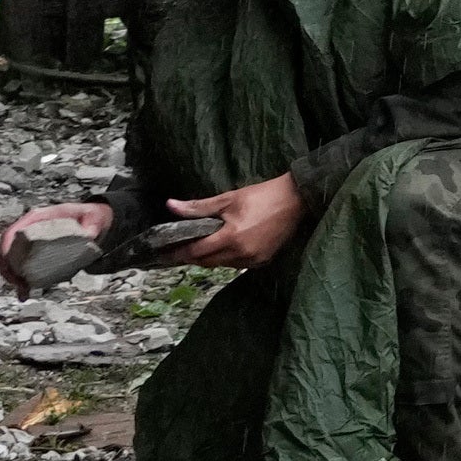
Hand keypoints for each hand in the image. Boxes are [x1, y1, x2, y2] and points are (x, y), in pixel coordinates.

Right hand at [0, 201, 112, 289]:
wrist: (92, 223)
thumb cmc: (87, 217)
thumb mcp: (92, 217)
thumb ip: (91, 224)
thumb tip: (89, 234)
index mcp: (38, 219)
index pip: (13, 231)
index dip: (5, 247)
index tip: (7, 261)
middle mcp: (30, 230)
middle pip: (6, 249)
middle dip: (7, 267)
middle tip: (17, 282)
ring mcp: (30, 244)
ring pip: (10, 260)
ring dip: (12, 276)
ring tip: (23, 289)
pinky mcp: (34, 255)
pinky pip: (21, 268)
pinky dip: (21, 281)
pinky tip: (25, 292)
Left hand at [168, 173, 308, 270]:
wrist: (297, 199)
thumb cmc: (261, 195)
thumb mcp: (228, 199)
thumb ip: (198, 207)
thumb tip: (171, 206)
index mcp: (231, 237)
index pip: (196, 252)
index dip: (179, 253)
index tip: (164, 253)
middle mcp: (241, 253)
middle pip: (208, 262)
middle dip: (193, 257)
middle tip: (182, 248)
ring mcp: (254, 259)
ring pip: (223, 265)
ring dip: (211, 258)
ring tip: (205, 246)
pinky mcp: (264, 261)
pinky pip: (238, 264)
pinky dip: (229, 258)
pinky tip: (228, 247)